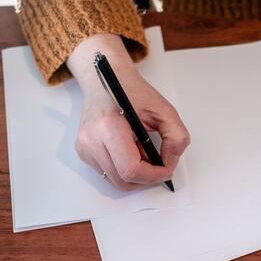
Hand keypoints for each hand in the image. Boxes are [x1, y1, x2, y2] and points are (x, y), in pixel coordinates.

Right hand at [69, 34, 189, 190]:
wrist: (105, 79)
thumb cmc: (131, 91)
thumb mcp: (164, 109)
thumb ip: (176, 138)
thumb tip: (170, 163)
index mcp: (108, 126)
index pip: (131, 169)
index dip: (153, 175)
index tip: (166, 169)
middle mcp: (91, 140)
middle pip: (123, 180)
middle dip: (146, 178)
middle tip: (159, 165)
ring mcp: (84, 148)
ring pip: (116, 181)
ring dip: (135, 175)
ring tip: (144, 154)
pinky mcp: (83, 152)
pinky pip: (108, 174)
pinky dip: (124, 170)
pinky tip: (131, 152)